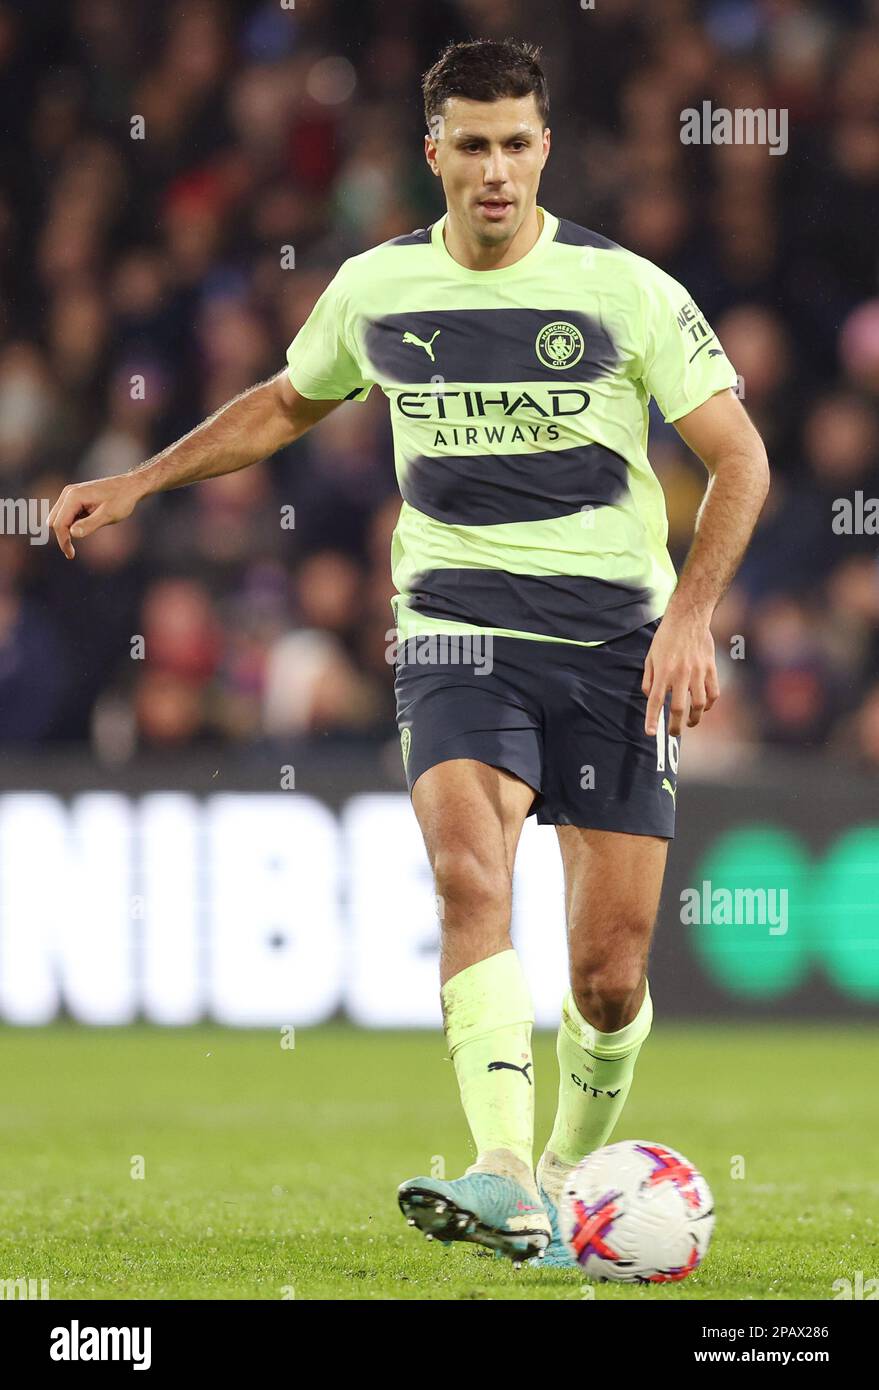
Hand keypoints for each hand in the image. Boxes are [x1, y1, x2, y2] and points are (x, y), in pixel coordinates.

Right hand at [48, 474, 143, 558]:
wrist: (130, 486)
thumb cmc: (122, 500)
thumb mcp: (108, 515)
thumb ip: (90, 524)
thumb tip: (72, 533)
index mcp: (73, 497)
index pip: (59, 523)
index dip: (63, 541)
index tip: (71, 555)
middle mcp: (68, 493)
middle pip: (54, 521)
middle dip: (62, 536)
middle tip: (73, 551)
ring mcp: (70, 494)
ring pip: (58, 518)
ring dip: (66, 530)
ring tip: (86, 534)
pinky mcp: (75, 497)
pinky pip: (66, 514)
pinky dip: (71, 524)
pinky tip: (88, 524)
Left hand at [642, 606, 718, 736]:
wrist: (688, 618)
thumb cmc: (666, 637)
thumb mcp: (650, 656)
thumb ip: (648, 678)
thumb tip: (649, 696)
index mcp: (662, 672)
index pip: (654, 701)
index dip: (652, 719)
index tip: (651, 733)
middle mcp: (680, 674)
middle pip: (677, 708)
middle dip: (675, 726)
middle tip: (673, 733)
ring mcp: (697, 672)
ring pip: (698, 704)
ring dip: (694, 718)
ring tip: (690, 723)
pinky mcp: (710, 668)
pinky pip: (713, 693)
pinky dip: (709, 704)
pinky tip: (704, 708)